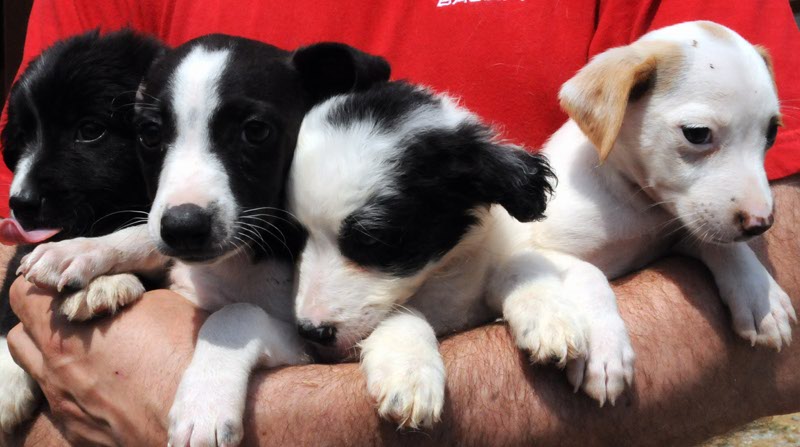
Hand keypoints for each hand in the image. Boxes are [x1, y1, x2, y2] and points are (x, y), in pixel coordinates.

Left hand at [6, 277, 206, 445]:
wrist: (201, 414)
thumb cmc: (185, 355)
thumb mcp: (158, 302)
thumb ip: (118, 292)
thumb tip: (109, 290)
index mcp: (66, 336)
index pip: (25, 296)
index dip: (49, 286)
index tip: (73, 285)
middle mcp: (54, 374)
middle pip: (23, 335)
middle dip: (46, 320)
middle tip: (83, 314)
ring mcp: (64, 408)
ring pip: (38, 371)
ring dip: (57, 355)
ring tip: (97, 349)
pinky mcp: (79, 432)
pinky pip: (61, 400)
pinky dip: (75, 385)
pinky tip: (110, 381)